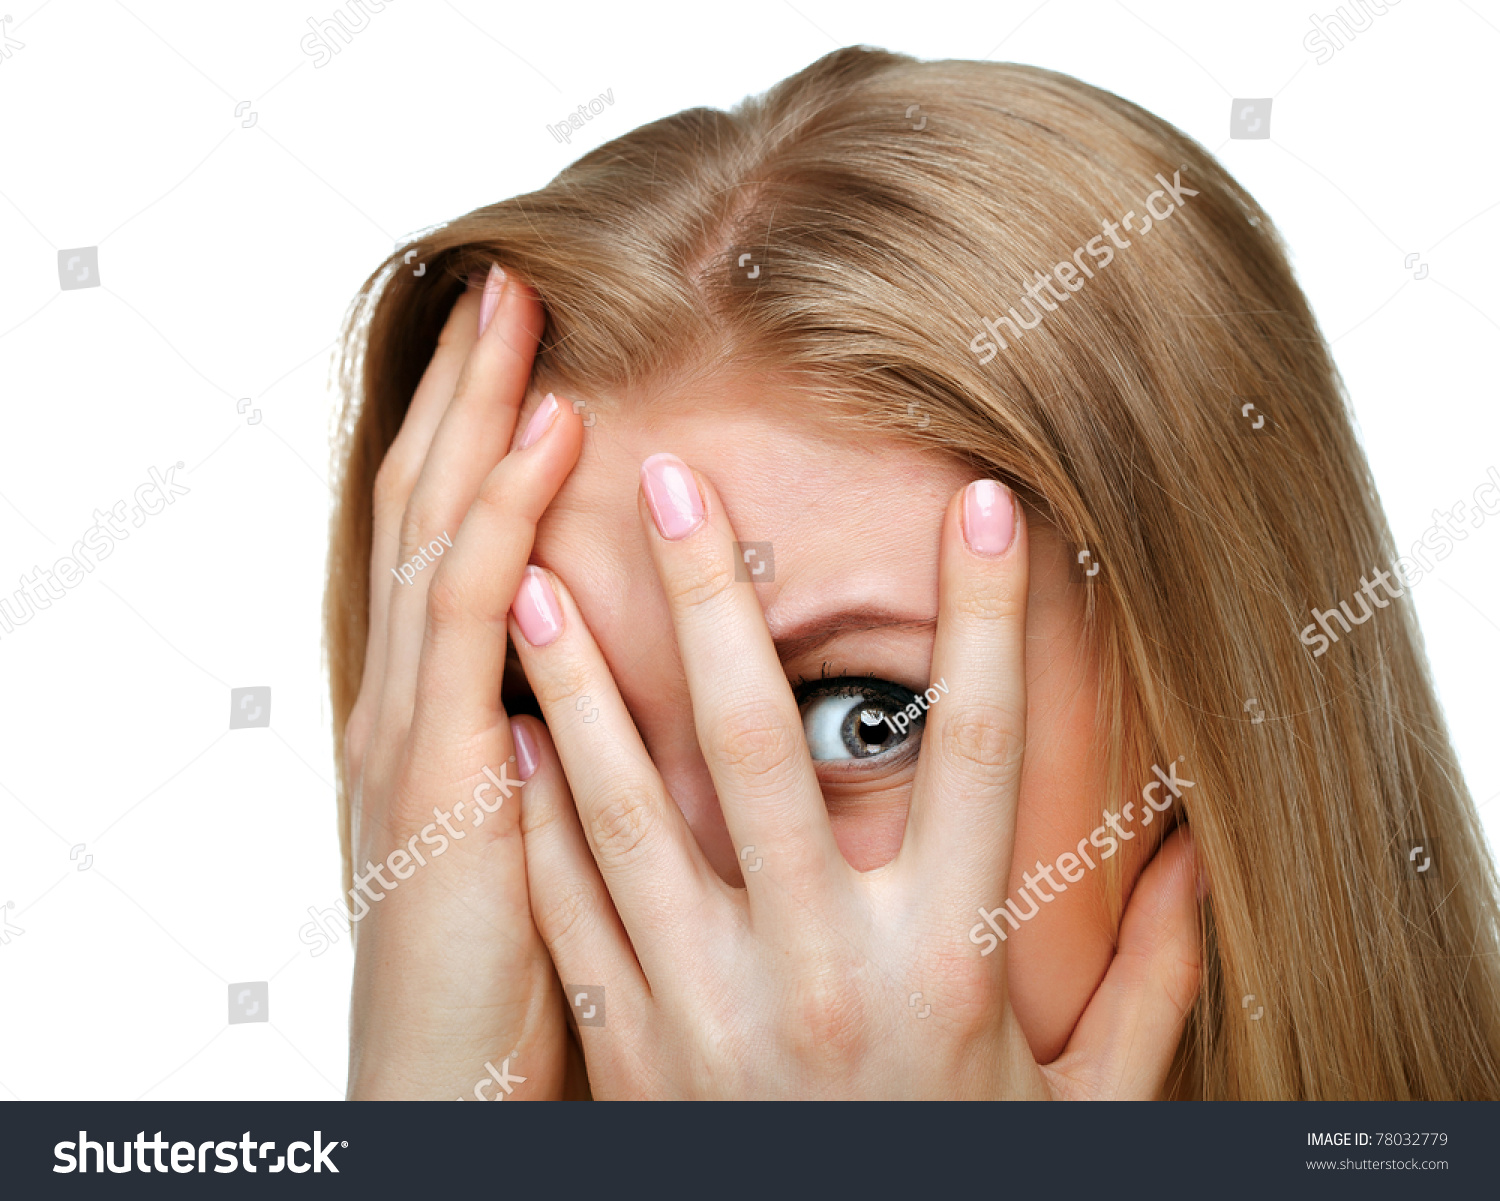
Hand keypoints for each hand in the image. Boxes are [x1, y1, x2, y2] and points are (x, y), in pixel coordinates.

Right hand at [343, 266, 585, 1098]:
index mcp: (440, 706)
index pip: (457, 538)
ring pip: (438, 532)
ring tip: (524, 315)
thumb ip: (581, 743)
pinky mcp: (432, 772)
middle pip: (433, 505)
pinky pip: (470, 615)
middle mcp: (410, 696)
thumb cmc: (517, 965)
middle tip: (518, 283)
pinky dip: (503, 513)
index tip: (543, 350)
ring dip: (481, 414)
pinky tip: (546, 441)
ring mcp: (410, 726)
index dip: (487, 435)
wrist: (451, 1088)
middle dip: (472, 391)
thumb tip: (649, 684)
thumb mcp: (550, 827)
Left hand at [510, 456, 1201, 1098]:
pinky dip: (535, 820)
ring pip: (627, 816)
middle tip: (670, 478)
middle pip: (760, 748)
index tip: (979, 503)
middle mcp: (817, 971)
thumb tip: (1198, 858)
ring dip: (581, 689)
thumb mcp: (1083, 1101)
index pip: (975, 754)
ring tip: (533, 578)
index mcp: (945, 962)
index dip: (984, 621)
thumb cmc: (959, 1176)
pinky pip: (573, 915)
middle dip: (714, 601)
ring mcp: (707, 1010)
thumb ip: (1149, 981)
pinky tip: (505, 733)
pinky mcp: (631, 1054)